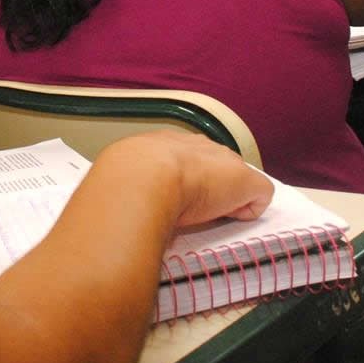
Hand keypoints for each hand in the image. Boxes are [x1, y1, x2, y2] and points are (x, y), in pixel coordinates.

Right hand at [108, 131, 273, 226]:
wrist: (142, 178)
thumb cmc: (122, 182)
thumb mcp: (115, 179)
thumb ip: (119, 186)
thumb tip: (106, 205)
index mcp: (161, 144)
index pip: (181, 159)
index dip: (182, 181)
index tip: (173, 199)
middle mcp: (196, 146)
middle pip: (213, 164)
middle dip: (209, 186)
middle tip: (192, 210)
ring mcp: (222, 162)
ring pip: (235, 180)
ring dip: (227, 198)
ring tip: (210, 216)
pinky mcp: (245, 182)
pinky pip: (258, 197)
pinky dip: (247, 210)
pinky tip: (228, 218)